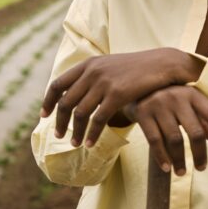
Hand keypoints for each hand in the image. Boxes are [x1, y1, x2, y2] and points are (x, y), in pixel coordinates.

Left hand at [40, 48, 201, 147]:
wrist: (163, 64)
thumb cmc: (138, 68)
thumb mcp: (110, 65)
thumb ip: (94, 76)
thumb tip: (79, 93)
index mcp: (88, 64)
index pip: (58, 84)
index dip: (48, 101)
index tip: (44, 116)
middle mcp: (92, 72)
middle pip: (66, 102)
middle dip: (59, 122)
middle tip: (58, 136)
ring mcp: (104, 83)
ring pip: (80, 113)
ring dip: (75, 132)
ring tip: (75, 144)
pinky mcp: (117, 94)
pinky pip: (98, 119)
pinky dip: (91, 134)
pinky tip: (90, 144)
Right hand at [128, 85, 207, 174]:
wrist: (136, 89)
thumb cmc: (169, 100)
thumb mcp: (188, 105)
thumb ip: (203, 120)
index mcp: (193, 94)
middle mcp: (177, 97)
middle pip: (195, 132)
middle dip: (200, 154)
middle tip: (202, 168)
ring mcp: (159, 104)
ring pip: (175, 139)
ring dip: (180, 160)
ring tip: (182, 172)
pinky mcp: (143, 113)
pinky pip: (155, 140)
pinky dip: (162, 157)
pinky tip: (167, 168)